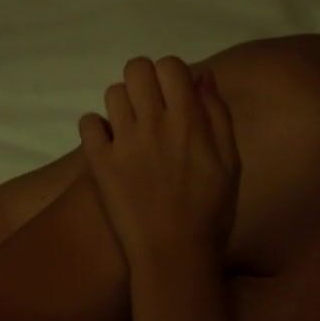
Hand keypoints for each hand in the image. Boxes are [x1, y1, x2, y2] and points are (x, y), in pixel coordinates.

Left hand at [78, 56, 240, 262]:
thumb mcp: (231, 163)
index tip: (177, 95)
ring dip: (124, 103)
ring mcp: (122, 141)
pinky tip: (112, 144)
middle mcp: (153, 123)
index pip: (170, 66)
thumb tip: (202, 76)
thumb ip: (218, 116)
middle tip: (153, 106)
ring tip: (133, 127)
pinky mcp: (98, 161)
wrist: (175, 255)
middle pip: (137, 69)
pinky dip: (98, 127)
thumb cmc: (212, 212)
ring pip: (112, 92)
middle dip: (145, 80)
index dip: (173, 75)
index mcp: (189, 121)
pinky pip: (88, 123)